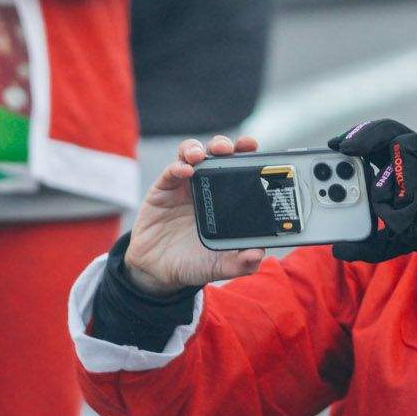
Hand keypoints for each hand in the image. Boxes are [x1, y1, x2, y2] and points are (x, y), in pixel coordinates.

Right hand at [125, 134, 267, 292]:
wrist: (159, 271)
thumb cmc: (194, 263)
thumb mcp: (220, 266)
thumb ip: (240, 262)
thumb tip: (258, 255)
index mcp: (226, 199)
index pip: (238, 169)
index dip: (246, 154)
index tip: (253, 147)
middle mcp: (206, 187)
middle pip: (216, 154)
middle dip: (223, 144)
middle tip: (228, 148)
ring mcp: (184, 186)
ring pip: (191, 154)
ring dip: (197, 149)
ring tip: (201, 155)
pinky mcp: (163, 189)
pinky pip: (170, 171)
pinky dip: (178, 167)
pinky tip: (185, 171)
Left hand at [327, 119, 416, 264]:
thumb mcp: (399, 238)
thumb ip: (371, 244)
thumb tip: (338, 251)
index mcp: (397, 163)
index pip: (370, 143)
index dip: (353, 138)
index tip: (335, 146)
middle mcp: (414, 150)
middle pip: (385, 130)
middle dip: (365, 136)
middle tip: (347, 149)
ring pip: (409, 143)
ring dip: (404, 175)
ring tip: (405, 199)